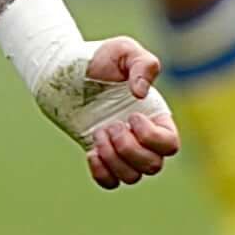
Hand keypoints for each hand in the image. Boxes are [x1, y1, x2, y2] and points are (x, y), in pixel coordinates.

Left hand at [57, 36, 179, 189]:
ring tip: (98, 133)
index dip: (153, 138)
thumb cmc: (99, 59)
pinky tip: (90, 151)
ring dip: (114, 159)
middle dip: (130, 149)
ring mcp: (121, 148)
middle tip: (111, 126)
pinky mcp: (100, 154)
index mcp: (155, 116)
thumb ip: (142, 65)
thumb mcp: (123, 51)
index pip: (170, 145)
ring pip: (132, 177)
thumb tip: (141, 94)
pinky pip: (111, 182)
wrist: (64, 71)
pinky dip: (102, 173)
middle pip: (153, 166)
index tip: (132, 116)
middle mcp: (142, 137)